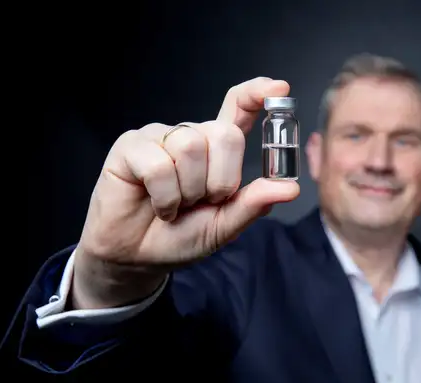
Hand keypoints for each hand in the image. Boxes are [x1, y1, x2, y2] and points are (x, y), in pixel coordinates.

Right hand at [73, 77, 298, 307]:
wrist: (139, 257)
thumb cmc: (180, 236)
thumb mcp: (224, 225)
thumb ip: (254, 204)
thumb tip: (290, 188)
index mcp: (217, 150)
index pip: (238, 108)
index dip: (257, 94)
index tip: (280, 88)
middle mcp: (191, 136)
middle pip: (225, 134)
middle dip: (221, 180)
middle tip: (203, 202)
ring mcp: (160, 137)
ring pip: (192, 148)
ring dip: (188, 191)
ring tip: (176, 205)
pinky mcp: (131, 146)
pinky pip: (159, 166)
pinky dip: (164, 197)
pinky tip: (158, 205)